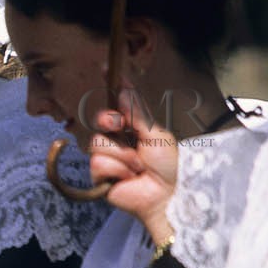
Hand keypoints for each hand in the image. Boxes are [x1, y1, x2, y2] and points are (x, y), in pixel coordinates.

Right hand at [86, 87, 176, 243]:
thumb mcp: (157, 135)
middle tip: (117, 123)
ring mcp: (108, 159)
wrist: (168, 194)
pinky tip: (128, 178)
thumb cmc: (169, 166)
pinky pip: (98, 163)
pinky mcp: (99, 176)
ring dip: (122, 155)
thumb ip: (138, 114)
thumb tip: (124, 90)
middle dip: (109, 120)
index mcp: (134, 131)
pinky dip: (116, 169)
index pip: (119, 109)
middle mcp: (118, 142)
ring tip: (138, 167)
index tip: (107, 72)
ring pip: (98, 143)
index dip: (113, 95)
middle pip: (101, 122)